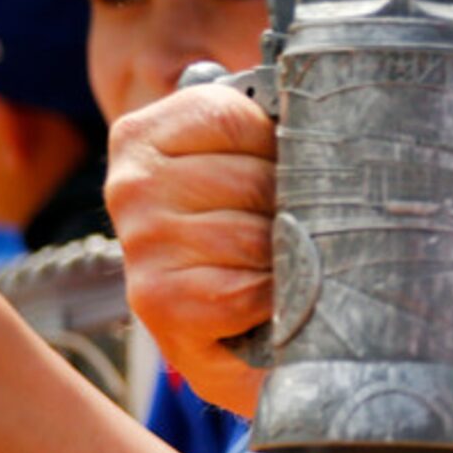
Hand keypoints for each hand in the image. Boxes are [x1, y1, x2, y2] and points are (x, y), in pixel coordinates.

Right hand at [104, 83, 277, 417]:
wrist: (231, 343)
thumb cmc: (243, 235)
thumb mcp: (241, 164)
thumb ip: (262, 126)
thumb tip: (322, 110)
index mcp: (143, 135)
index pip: (237, 116)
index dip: (280, 145)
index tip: (284, 168)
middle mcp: (130, 186)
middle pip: (253, 179)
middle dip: (288, 207)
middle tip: (290, 227)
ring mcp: (139, 244)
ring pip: (255, 237)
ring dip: (283, 256)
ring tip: (277, 264)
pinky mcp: (156, 301)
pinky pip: (247, 290)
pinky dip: (270, 299)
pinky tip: (263, 301)